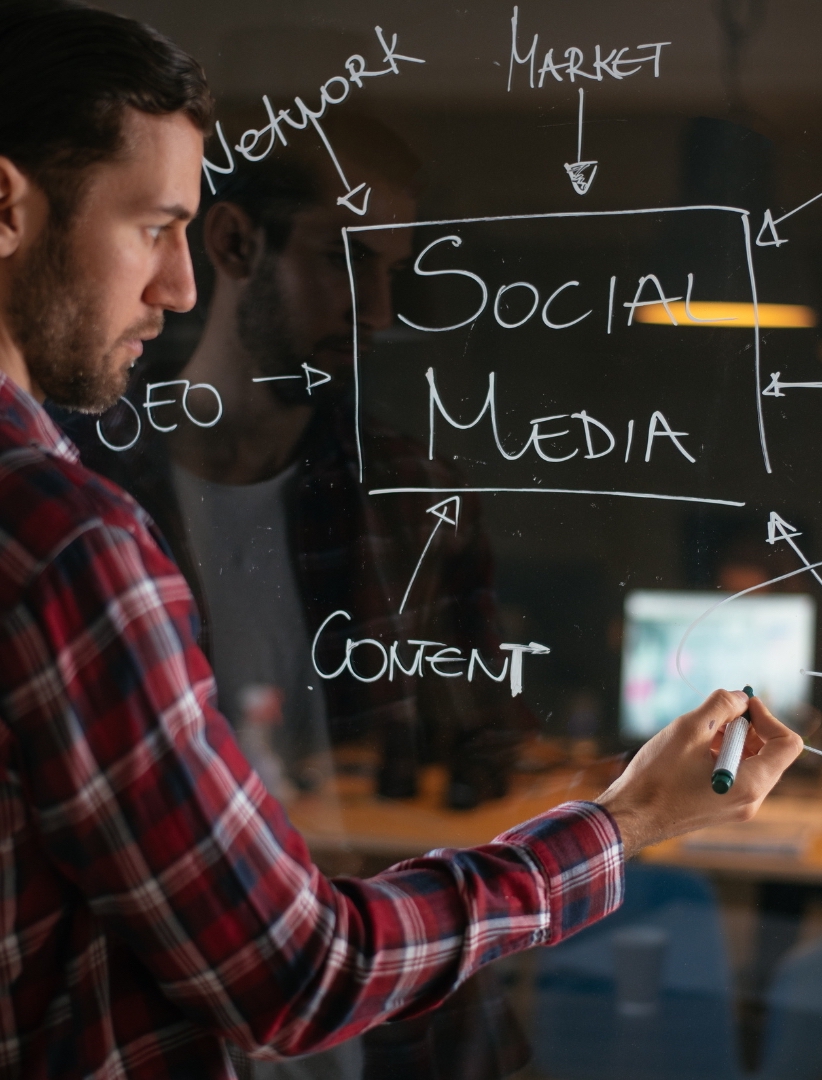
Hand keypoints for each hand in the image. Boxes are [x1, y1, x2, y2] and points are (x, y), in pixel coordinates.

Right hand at [595, 690, 803, 857]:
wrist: (630, 815)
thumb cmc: (657, 777)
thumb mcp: (689, 730)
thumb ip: (721, 706)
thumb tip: (740, 698)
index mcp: (751, 783)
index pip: (787, 744)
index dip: (768, 717)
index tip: (741, 705)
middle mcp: (750, 799)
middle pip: (769, 752)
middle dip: (746, 726)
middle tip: (716, 714)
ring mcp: (736, 805)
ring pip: (750, 761)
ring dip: (731, 738)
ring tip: (698, 732)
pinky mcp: (720, 806)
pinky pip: (734, 773)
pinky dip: (721, 754)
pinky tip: (692, 749)